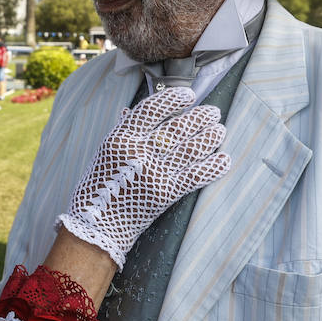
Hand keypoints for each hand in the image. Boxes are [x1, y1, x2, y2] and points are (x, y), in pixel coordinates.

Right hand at [58, 87, 229, 267]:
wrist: (97, 225)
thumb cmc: (99, 186)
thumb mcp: (104, 153)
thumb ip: (121, 131)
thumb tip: (133, 111)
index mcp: (120, 138)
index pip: (152, 109)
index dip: (173, 99)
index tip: (189, 95)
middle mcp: (137, 153)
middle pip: (177, 128)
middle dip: (200, 118)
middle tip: (213, 113)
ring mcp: (153, 173)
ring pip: (190, 149)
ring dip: (209, 138)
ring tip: (220, 131)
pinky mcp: (165, 194)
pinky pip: (194, 177)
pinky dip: (212, 167)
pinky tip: (224, 159)